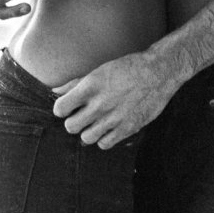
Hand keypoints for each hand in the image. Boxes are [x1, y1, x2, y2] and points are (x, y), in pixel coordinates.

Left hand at [52, 49, 179, 147]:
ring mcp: (114, 119)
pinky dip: (103, 138)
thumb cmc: (127, 68)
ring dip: (88, 131)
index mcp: (90, 87)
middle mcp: (100, 105)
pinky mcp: (127, 129)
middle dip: (73, 121)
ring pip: (86, 138)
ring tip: (95, 122)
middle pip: (71, 127)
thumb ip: (75, 83)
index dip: (61, 109)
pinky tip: (107, 128)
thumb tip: (55, 91)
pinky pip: (104, 144)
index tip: (67, 107)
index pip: (60, 109)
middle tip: (81, 115)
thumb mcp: (99, 70)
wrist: (158, 72)